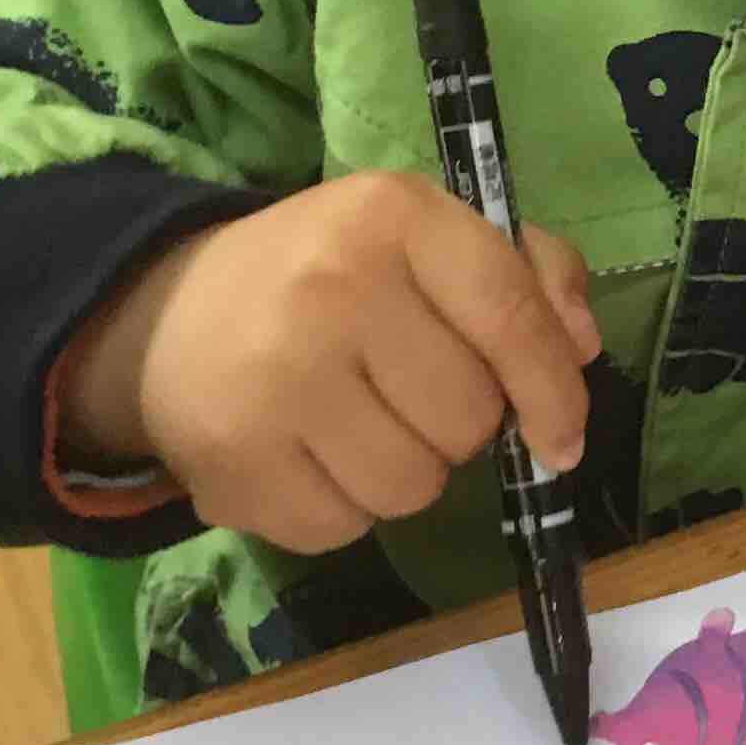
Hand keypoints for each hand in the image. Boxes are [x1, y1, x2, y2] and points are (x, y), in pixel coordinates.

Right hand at [62, 171, 598, 552]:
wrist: (164, 318)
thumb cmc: (321, 278)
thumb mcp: (419, 240)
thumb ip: (521, 276)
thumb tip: (581, 345)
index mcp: (392, 215)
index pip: (509, 317)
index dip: (554, 391)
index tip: (562, 439)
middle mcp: (333, 286)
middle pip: (468, 418)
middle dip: (457, 427)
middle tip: (401, 395)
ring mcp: (278, 375)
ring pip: (414, 486)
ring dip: (402, 474)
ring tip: (352, 426)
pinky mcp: (236, 457)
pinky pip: (346, 528)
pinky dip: (341, 509)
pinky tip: (305, 457)